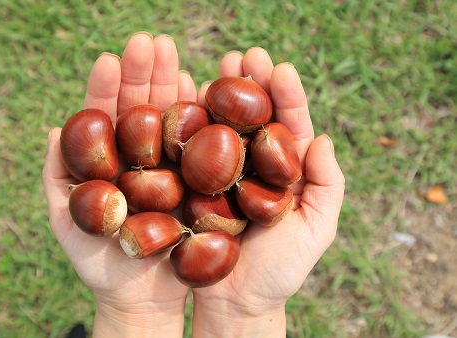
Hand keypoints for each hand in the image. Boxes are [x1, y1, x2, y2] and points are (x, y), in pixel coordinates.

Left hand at [42, 32, 196, 336]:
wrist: (141, 298)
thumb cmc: (98, 264)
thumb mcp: (67, 221)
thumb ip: (57, 177)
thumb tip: (54, 128)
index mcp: (107, 161)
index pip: (105, 116)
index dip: (106, 88)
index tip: (109, 60)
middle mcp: (139, 157)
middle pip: (139, 108)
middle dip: (142, 73)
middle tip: (147, 41)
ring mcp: (168, 166)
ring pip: (167, 118)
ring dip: (169, 82)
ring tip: (169, 51)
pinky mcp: (195, 181)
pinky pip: (196, 145)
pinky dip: (195, 115)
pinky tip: (195, 86)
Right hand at [191, 48, 344, 336]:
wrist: (234, 303)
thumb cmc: (280, 271)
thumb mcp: (317, 230)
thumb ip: (326, 186)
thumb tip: (322, 138)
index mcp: (284, 171)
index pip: (288, 125)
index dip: (286, 95)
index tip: (279, 68)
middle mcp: (252, 166)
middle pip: (253, 117)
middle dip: (250, 84)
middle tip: (244, 55)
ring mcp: (220, 174)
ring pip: (221, 127)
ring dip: (218, 95)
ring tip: (216, 69)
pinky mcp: (191, 187)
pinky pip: (191, 152)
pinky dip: (190, 124)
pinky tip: (186, 99)